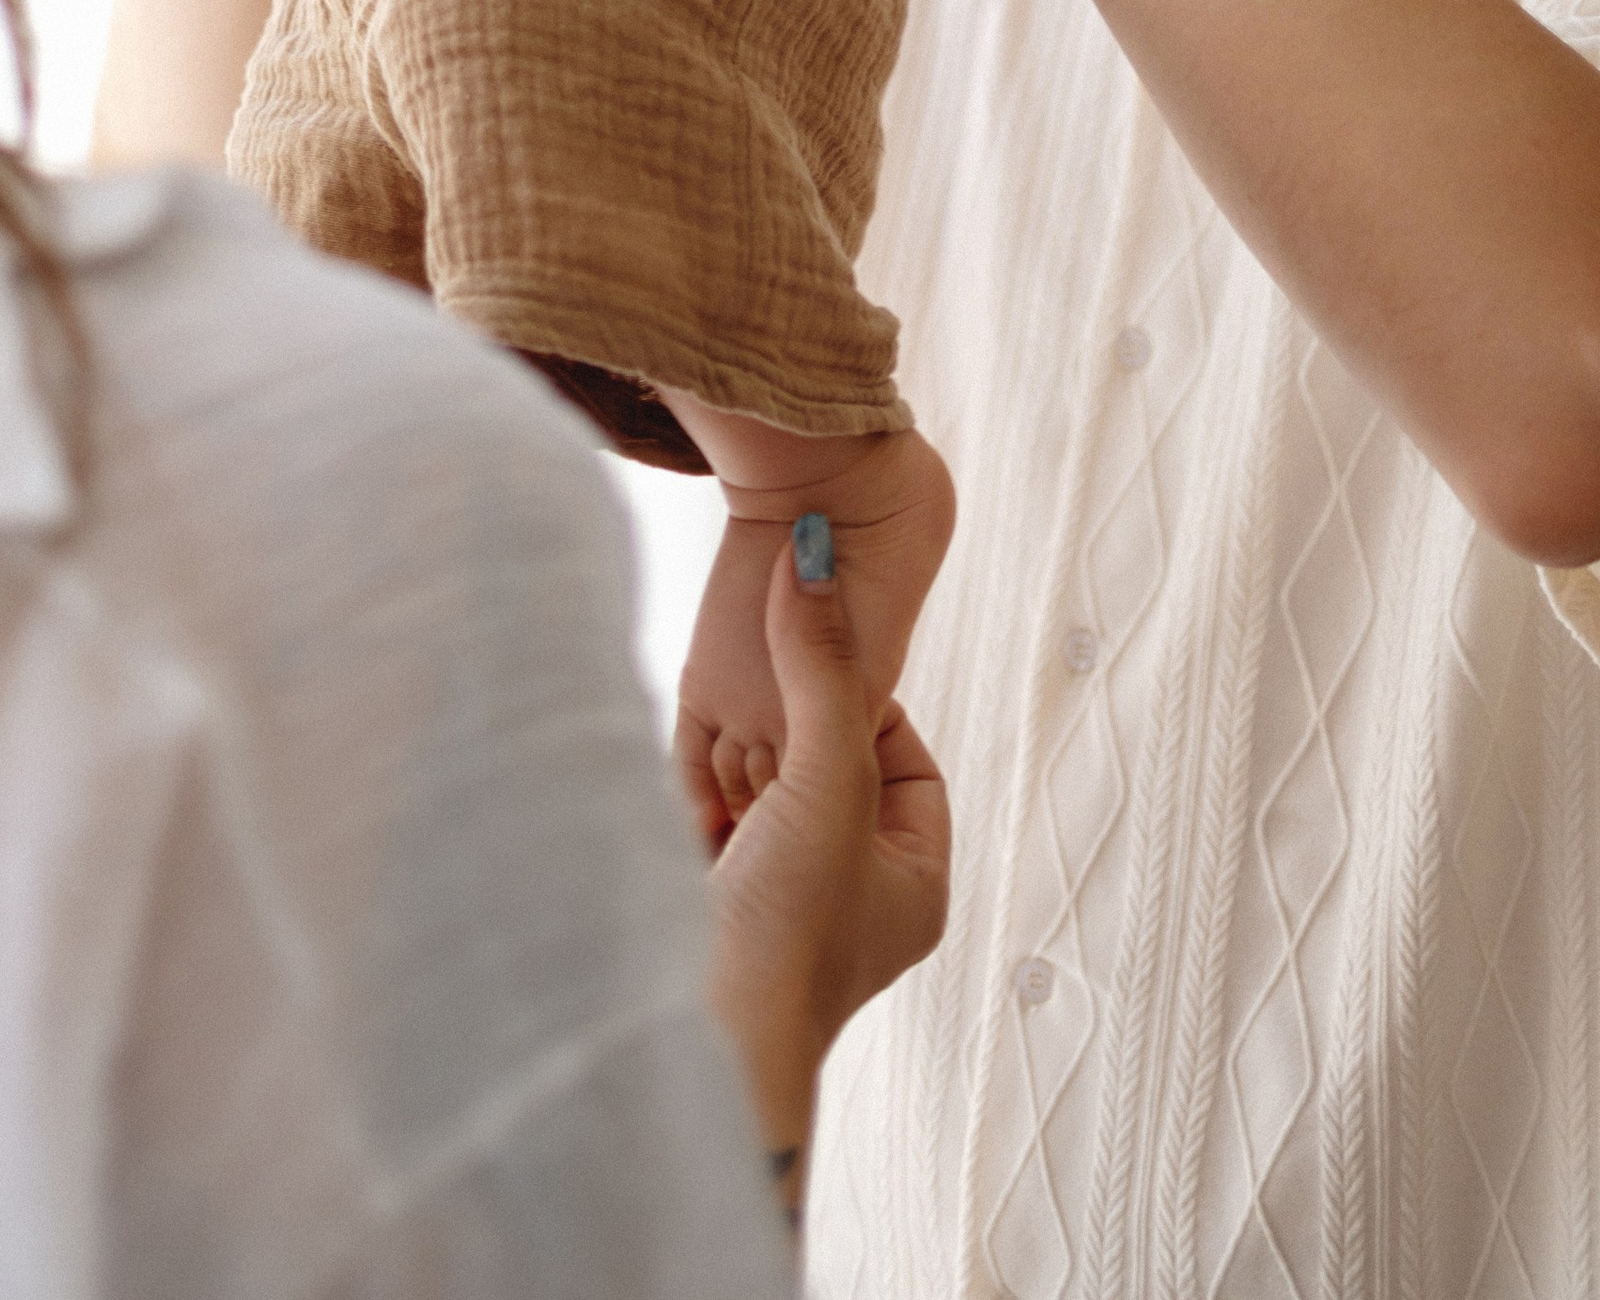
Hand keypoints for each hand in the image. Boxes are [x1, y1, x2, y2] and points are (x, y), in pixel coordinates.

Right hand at [703, 534, 951, 1196]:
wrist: (696, 1044)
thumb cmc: (787, 936)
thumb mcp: (825, 785)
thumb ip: (822, 670)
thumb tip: (815, 556)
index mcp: (915, 881)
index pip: (903, 755)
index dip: (861, 703)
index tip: (813, 675)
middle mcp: (857, 897)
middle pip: (832, 770)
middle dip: (789, 733)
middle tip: (756, 708)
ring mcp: (787, 908)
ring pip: (769, 796)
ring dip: (738, 766)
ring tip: (718, 757)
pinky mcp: (723, 913)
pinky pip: (720, 828)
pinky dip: (701, 803)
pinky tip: (685, 795)